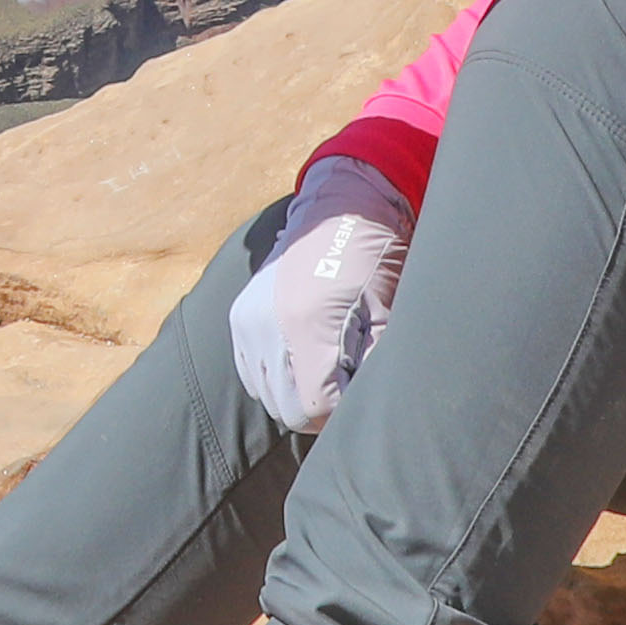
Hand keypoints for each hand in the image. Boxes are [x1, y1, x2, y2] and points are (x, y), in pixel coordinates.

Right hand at [228, 158, 408, 431]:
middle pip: (286, 409)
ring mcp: (247, 322)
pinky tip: (302, 359)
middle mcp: (266, 328)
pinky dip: (275, 377)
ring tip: (326, 370)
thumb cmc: (372, 260)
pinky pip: (251, 373)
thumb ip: (374, 366)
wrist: (341, 209)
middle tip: (346, 390)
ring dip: (296, 394)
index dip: (341, 415)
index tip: (360, 401)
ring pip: (267, 395)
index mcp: (306, 327)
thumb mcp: (386, 314)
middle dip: (319, 410)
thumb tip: (368, 409)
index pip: (315, 407)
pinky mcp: (239, 316)